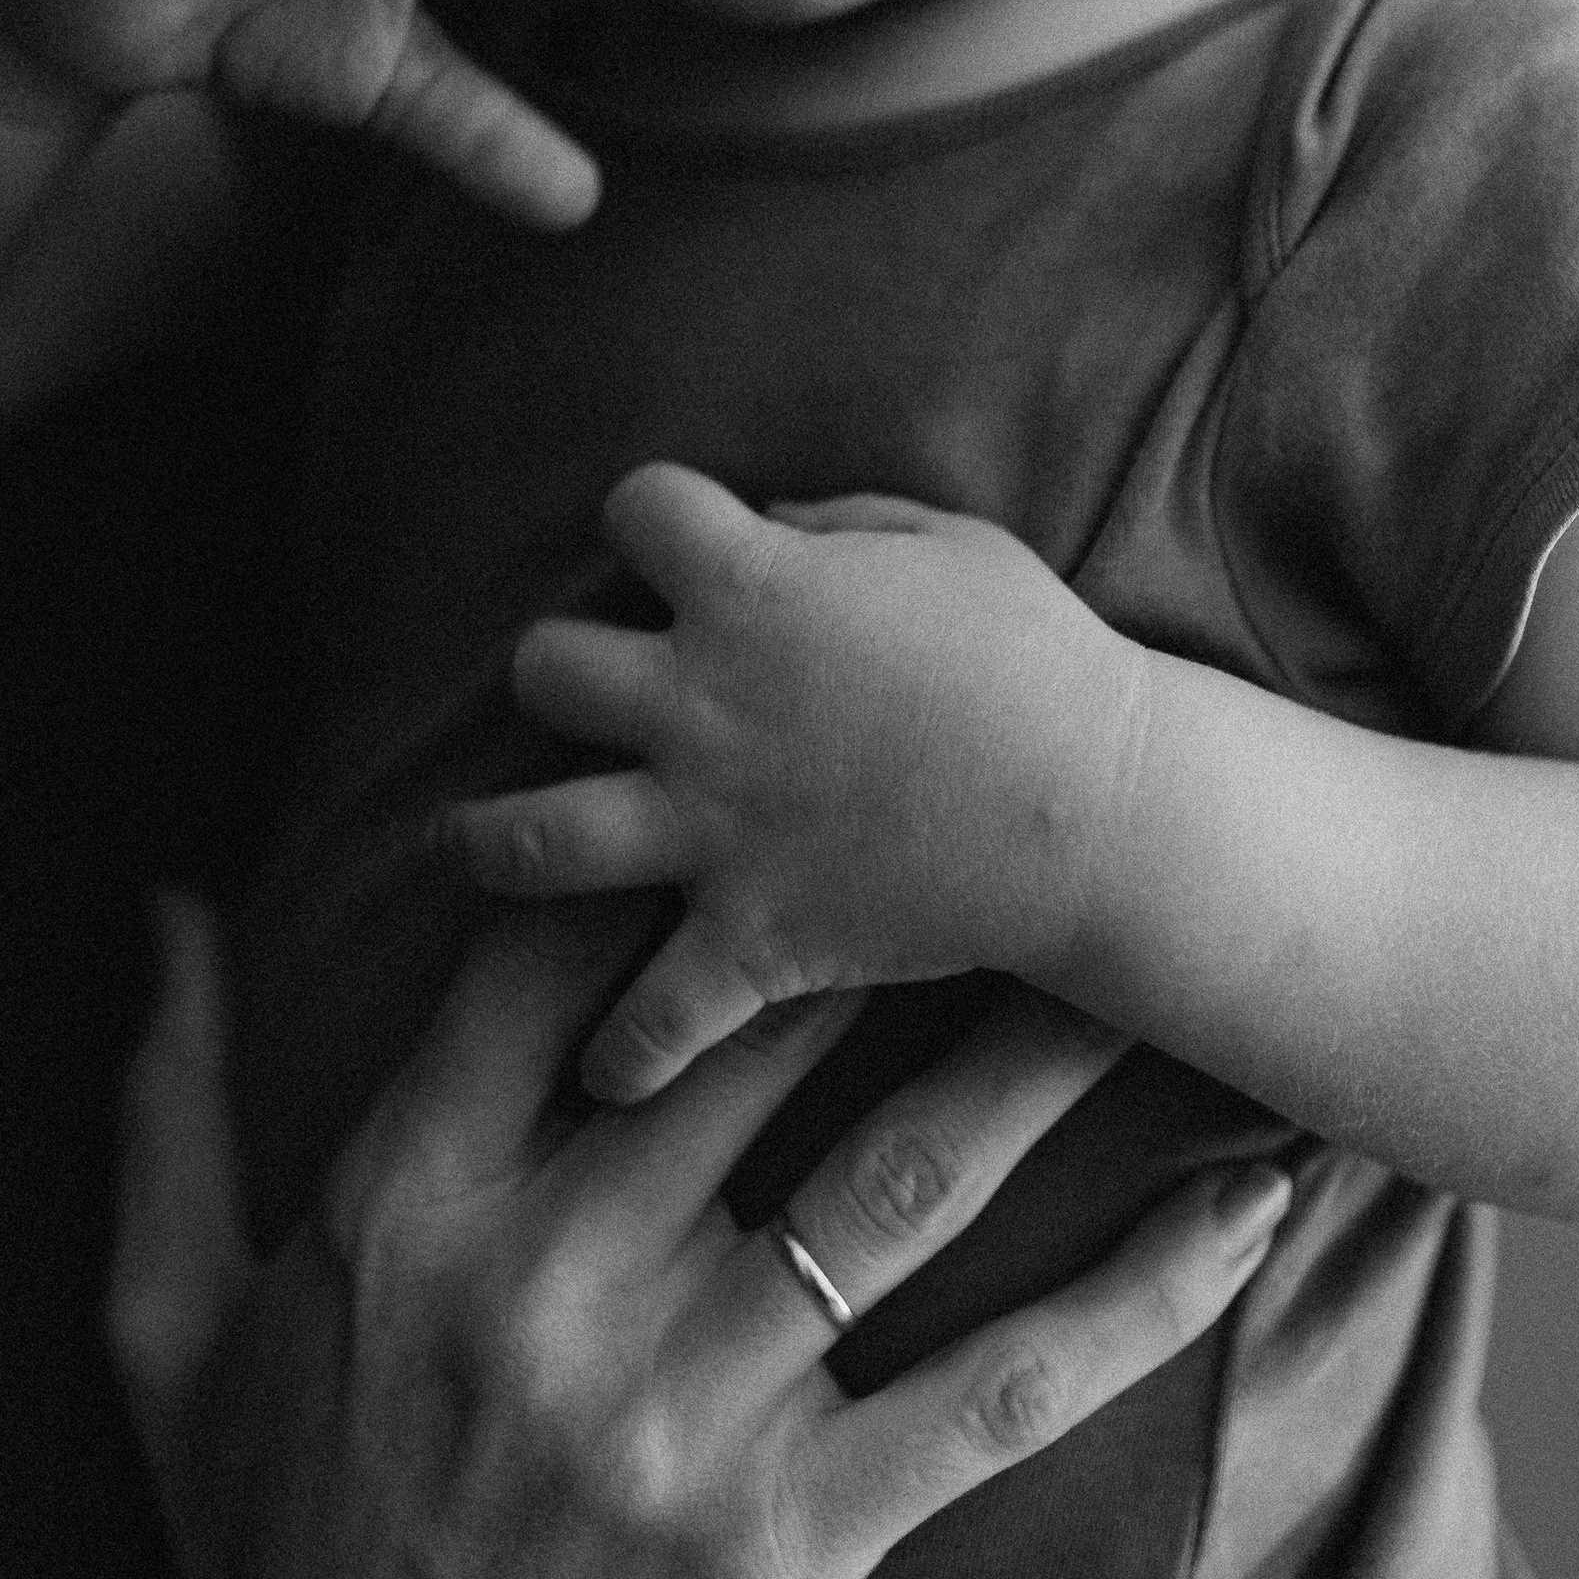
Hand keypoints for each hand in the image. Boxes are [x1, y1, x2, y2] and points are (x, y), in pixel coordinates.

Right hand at [107, 898, 1285, 1578]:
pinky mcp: (796, 1541)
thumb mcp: (159, 1329)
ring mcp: (683, 1414)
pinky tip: (1244, 1206)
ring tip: (1152, 948)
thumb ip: (166, 1104)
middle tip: (1011, 799)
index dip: (661, 841)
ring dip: (1041, 1051)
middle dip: (890, 901)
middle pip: (761, 1030)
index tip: (768, 748)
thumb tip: (157, 905)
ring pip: (904, 1176)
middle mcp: (550, 1282)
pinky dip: (1138, 1292)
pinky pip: (1001, 1386)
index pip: (551, 961)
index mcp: (404, 1209)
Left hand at [448, 465, 1132, 1100]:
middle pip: (546, 665)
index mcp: (753, 589)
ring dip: (491, 844)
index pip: (634, 507)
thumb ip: (833, 527)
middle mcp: (704, 704)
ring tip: (471, 847)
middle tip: (585, 699)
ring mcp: (716, 826)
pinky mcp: (753, 935)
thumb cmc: (1041, 660)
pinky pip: (654, 1015)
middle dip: (557, 673)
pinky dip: (626, 1051)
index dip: (650, 519)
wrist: (1106, 809)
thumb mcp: (945, 544)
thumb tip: (763, 529)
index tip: (671, 544)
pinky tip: (601, 1071)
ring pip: (535, 838)